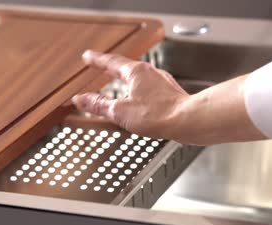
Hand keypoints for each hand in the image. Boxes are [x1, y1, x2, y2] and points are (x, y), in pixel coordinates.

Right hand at [72, 50, 265, 144]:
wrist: (189, 121)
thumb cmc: (159, 115)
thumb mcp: (120, 112)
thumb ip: (99, 105)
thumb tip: (81, 100)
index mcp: (135, 72)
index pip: (111, 62)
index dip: (97, 60)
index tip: (88, 56)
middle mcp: (150, 73)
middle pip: (126, 67)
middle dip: (111, 68)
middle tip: (101, 66)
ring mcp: (162, 83)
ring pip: (139, 77)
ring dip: (126, 79)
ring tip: (119, 83)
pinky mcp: (170, 94)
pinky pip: (149, 88)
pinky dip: (139, 90)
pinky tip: (141, 101)